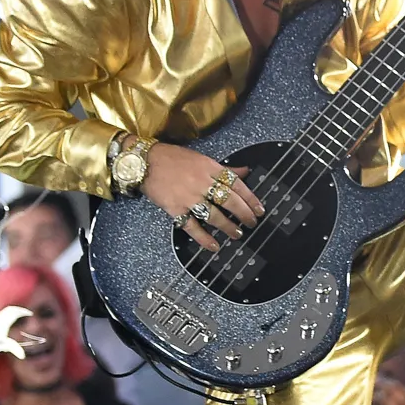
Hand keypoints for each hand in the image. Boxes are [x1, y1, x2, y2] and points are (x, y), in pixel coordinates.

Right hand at [143, 143, 264, 252]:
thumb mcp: (202, 159)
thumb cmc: (173, 159)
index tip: (260, 210)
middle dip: (244, 214)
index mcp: (210, 168)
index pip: (236, 185)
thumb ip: (224, 168)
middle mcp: (201, 182)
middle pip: (229, 201)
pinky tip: (214, 246)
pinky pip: (192, 226)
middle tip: (252, 224)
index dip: (251, 199)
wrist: (144, 162)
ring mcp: (188, 197)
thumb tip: (246, 171)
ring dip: (228, 227)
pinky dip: (204, 238)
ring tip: (237, 234)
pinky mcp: (175, 209)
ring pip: (214, 215)